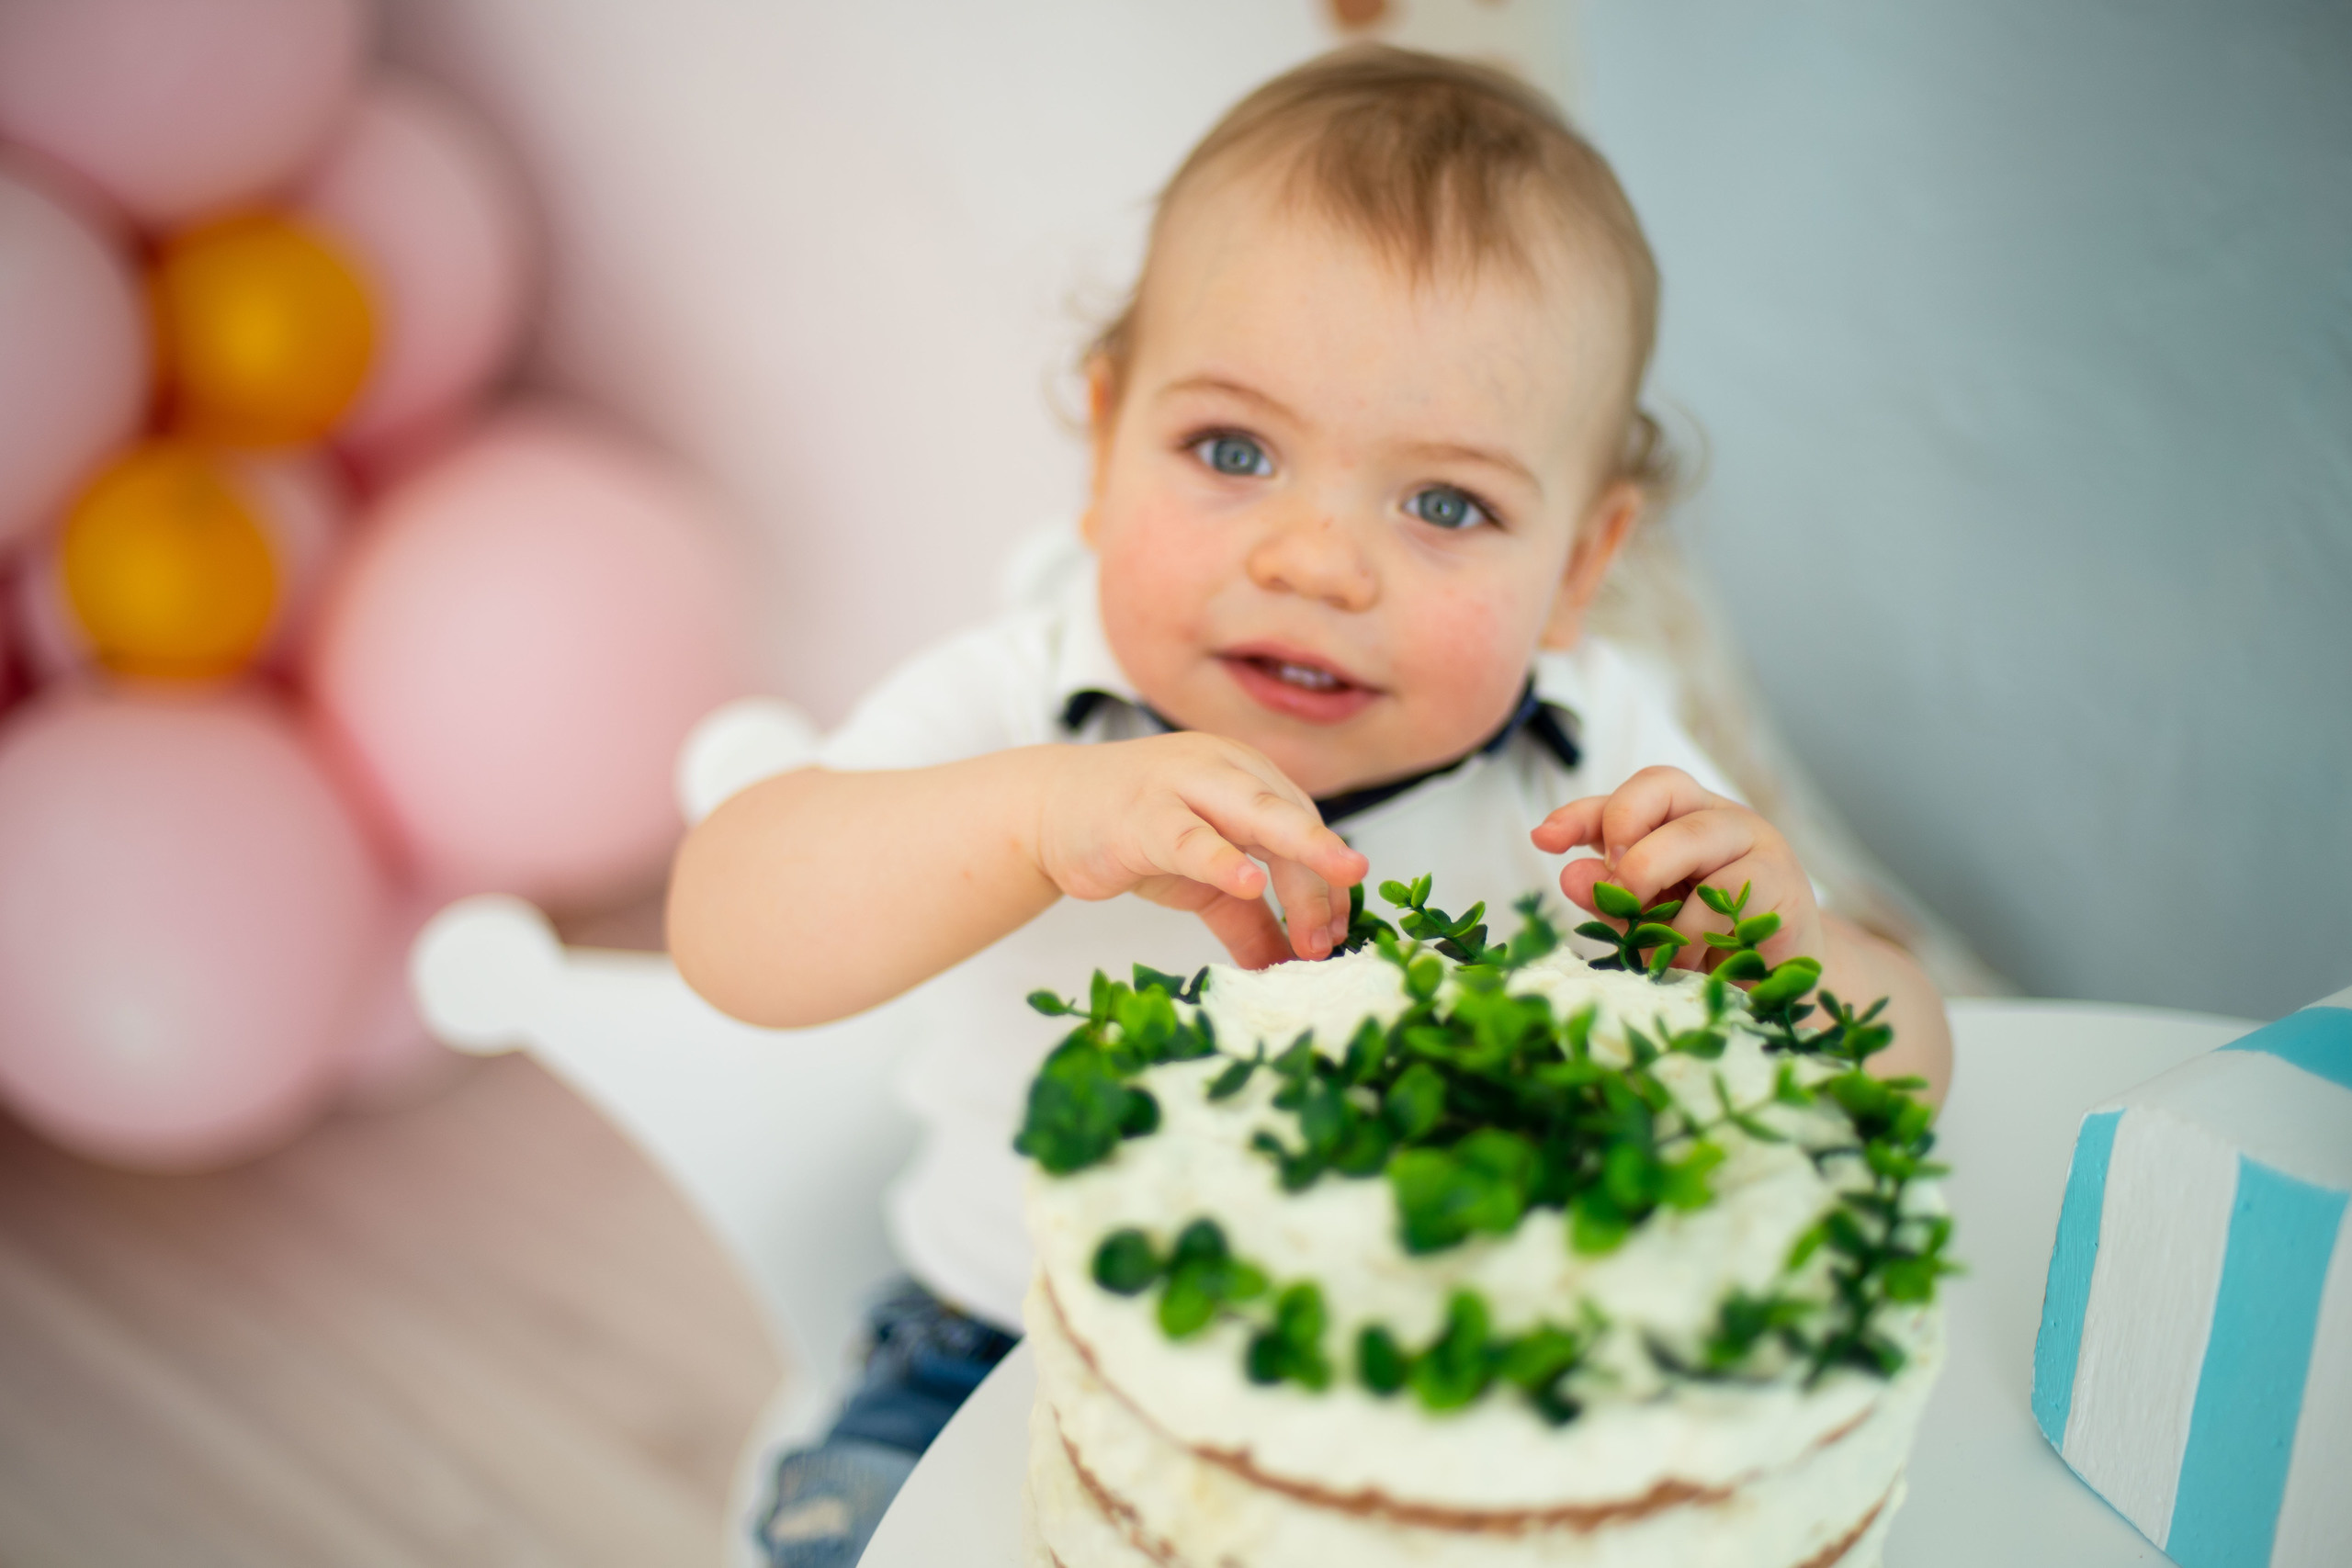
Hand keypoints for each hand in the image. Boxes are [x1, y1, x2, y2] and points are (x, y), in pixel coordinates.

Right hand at [1035, 733, 1367, 969]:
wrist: (1048, 811)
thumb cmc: (1133, 834)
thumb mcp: (1201, 881)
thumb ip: (1247, 920)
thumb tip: (1288, 969)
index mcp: (1246, 778)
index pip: (1302, 827)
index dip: (1325, 881)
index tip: (1336, 934)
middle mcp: (1224, 770)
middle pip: (1289, 815)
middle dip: (1328, 855)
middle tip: (1361, 887)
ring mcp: (1182, 786)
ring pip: (1254, 814)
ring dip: (1298, 851)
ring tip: (1332, 886)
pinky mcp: (1141, 815)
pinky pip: (1189, 837)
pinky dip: (1221, 859)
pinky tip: (1248, 882)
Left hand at [1531, 766, 1823, 973]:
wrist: (1782, 981)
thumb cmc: (1708, 942)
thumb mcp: (1647, 917)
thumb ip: (1609, 895)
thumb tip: (1570, 875)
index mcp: (1678, 816)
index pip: (1627, 794)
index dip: (1581, 812)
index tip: (1544, 840)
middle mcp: (1715, 815)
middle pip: (1659, 789)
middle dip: (1622, 840)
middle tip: (1616, 893)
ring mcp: (1754, 840)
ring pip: (1691, 839)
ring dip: (1655, 896)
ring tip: (1648, 946)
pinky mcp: (1781, 879)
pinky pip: (1723, 894)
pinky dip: (1692, 932)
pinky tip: (1687, 962)